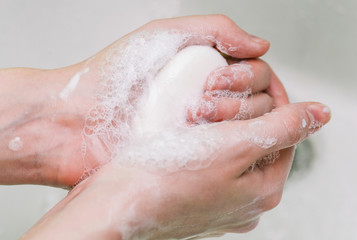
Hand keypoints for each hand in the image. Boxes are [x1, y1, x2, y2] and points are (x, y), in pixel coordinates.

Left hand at [0, 15, 271, 187]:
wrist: (75, 123)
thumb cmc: (111, 79)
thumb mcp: (164, 36)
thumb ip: (215, 30)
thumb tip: (260, 45)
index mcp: (206, 71)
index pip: (258, 74)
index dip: (250, 77)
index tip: (222, 80)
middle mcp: (209, 101)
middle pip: (260, 104)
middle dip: (240, 103)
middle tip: (204, 103)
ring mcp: (201, 130)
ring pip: (247, 132)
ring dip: (231, 126)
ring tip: (193, 119)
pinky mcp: (190, 156)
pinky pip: (223, 156)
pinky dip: (220, 149)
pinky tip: (199, 143)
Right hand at [22, 101, 330, 239]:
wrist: (115, 206)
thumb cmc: (166, 181)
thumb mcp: (234, 147)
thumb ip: (283, 128)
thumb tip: (320, 114)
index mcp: (263, 189)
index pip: (285, 132)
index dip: (272, 97)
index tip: (252, 75)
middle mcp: (244, 199)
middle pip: (258, 140)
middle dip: (242, 110)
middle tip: (216, 93)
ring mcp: (219, 200)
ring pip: (232, 146)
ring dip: (220, 121)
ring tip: (197, 109)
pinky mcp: (195, 194)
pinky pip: (210, 156)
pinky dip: (203, 136)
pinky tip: (185, 128)